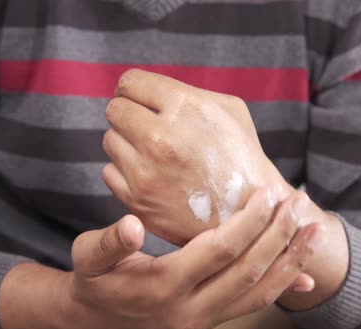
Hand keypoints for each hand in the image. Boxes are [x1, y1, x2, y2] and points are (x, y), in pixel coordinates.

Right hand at [0, 187, 325, 328]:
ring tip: (315, 230)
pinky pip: (255, 304)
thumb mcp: (89, 259)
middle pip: (248, 270)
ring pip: (259, 292)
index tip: (267, 194)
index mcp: (163, 286)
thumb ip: (109, 243)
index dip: (247, 222)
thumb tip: (131, 226)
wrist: (98, 323)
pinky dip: (282, 285)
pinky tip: (304, 271)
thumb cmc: (96, 282)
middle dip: (278, 234)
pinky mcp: (214, 322)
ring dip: (291, 260)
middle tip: (298, 202)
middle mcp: (191, 309)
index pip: (218, 251)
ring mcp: (206, 321)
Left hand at [102, 69, 282, 244]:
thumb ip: (188, 93)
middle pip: (115, 109)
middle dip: (129, 115)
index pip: (130, 82)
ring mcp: (146, 171)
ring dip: (127, 144)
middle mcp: (161, 137)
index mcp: (185, 107)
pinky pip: (110, 172)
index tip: (140, 100)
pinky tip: (151, 176)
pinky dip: (126, 172)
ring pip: (110, 140)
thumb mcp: (230, 110)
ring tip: (154, 155)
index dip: (134, 90)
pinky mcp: (138, 200)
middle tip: (147, 127)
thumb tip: (150, 91)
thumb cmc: (242, 157)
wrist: (250, 213)